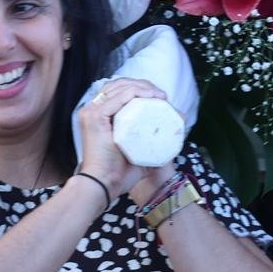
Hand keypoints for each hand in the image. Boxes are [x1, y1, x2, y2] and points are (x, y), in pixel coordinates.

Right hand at [72, 78, 168, 202]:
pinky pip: (119, 97)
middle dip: (144, 85)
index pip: (120, 90)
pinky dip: (137, 92)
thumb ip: (156, 139)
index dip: (141, 88)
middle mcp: (93, 110)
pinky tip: (151, 97)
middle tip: (162, 95)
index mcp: (99, 115)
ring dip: (143, 87)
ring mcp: (92, 112)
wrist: (104, 186)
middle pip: (120, 85)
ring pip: (121, 87)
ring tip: (160, 96)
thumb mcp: (140, 150)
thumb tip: (180, 120)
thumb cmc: (119, 173)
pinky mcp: (95, 116)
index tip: (160, 97)